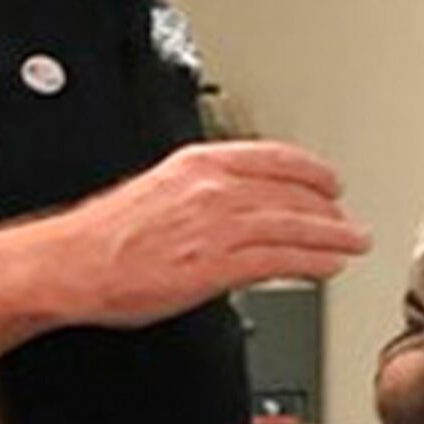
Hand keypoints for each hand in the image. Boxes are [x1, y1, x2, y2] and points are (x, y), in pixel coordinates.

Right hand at [42, 139, 368, 328]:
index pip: (273, 157)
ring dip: (332, 236)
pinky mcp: (218, 265)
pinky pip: (280, 260)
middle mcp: (213, 190)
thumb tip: (229, 208)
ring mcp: (218, 227)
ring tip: (351, 243)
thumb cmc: (103, 235)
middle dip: (328, 209)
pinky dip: (312, 262)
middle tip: (347, 220)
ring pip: (294, 226)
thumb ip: (200, 194)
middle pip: (292, 193)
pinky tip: (328, 266)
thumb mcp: (158, 192)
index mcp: (198, 164)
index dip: (311, 170)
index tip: (330, 181)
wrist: (72, 263)